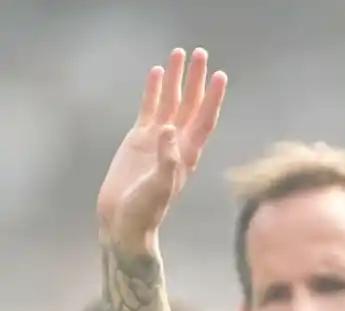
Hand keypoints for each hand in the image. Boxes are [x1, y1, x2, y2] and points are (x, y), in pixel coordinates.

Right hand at [97, 48, 226, 249]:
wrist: (124, 220)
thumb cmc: (145, 211)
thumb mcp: (158, 187)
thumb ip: (166, 161)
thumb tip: (168, 130)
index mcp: (187, 154)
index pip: (204, 120)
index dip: (212, 98)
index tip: (220, 75)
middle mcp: (177, 143)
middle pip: (190, 104)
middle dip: (196, 80)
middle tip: (200, 53)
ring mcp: (158, 140)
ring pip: (170, 102)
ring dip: (175, 79)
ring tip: (178, 54)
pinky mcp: (139, 140)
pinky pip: (150, 108)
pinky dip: (153, 91)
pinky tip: (156, 73)